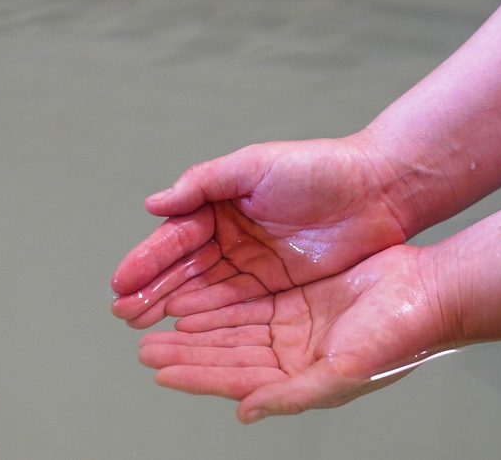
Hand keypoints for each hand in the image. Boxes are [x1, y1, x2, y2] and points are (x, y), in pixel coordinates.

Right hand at [111, 138, 408, 327]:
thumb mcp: (253, 166)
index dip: (146, 261)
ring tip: (141, 328)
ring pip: (202, 293)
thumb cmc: (317, 168)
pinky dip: (208, 322)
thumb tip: (153, 204)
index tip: (120, 282)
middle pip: (182, 271)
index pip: (174, 239)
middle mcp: (228, 239)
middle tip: (121, 313)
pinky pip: (235, 310)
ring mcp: (251, 267)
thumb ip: (202, 184)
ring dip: (170, 310)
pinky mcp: (275, 290)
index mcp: (218, 207)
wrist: (380, 190)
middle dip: (150, 291)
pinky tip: (183, 333)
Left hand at [137, 245, 452, 422]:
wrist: (430, 291)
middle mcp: (292, 355)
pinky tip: (197, 303)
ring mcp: (294, 325)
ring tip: (160, 325)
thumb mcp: (341, 373)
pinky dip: (221, 304)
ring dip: (197, 328)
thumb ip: (291, 396)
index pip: (234, 380)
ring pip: (232, 328)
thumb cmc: (398, 338)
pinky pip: (249, 301)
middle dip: (185, 352)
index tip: (159, 371)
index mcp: (300, 379)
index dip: (195, 375)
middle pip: (225, 354)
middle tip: (146, 347)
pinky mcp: (298, 298)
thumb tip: (245, 413)